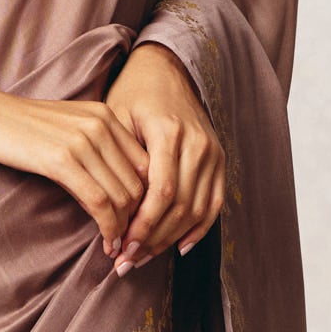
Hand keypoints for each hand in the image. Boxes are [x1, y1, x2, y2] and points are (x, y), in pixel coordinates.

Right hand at [0, 70, 149, 256]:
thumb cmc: (16, 126)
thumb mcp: (66, 130)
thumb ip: (96, 152)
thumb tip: (119, 196)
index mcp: (106, 115)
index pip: (145, 165)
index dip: (147, 200)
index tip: (138, 225)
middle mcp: (101, 124)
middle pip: (139, 183)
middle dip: (139, 220)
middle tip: (130, 245)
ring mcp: (83, 140)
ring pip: (123, 196)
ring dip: (124, 229)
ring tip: (116, 248)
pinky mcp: (62, 159)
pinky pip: (100, 202)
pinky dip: (107, 228)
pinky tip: (104, 242)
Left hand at [101, 42, 225, 275]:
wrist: (165, 69)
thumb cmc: (131, 95)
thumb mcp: (116, 119)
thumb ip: (118, 162)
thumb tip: (110, 212)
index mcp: (169, 132)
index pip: (161, 193)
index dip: (142, 226)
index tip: (121, 248)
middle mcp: (197, 143)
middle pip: (180, 207)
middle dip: (153, 240)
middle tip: (128, 262)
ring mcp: (213, 152)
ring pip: (197, 210)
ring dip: (170, 240)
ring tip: (145, 257)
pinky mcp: (220, 159)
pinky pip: (214, 203)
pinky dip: (199, 229)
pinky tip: (178, 247)